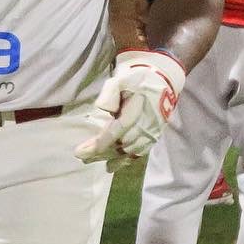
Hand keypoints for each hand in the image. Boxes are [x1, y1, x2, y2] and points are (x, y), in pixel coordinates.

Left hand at [74, 50, 183, 171]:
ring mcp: (151, 132)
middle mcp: (145, 124)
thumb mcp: (121, 79)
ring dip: (111, 158)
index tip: (80, 152)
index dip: (99, 144)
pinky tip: (113, 164)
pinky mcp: (154, 135)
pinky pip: (139, 153)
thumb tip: (102, 108)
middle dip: (100, 152)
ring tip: (93, 160)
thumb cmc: (138, 79)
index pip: (116, 131)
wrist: (163, 79)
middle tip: (81, 156)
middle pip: (120, 145)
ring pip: (129, 152)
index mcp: (136, 110)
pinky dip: (125, 160)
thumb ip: (110, 92)